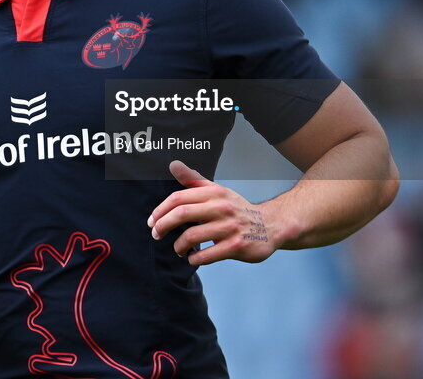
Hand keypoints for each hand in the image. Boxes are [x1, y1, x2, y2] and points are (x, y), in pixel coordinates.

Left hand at [147, 161, 275, 265]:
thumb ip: (194, 180)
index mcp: (214, 193)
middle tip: (156, 235)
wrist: (270, 225)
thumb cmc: (237, 209)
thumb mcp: (217, 191)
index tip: (152, 222)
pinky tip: (193, 258)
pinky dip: (194, 258)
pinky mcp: (236, 246)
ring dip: (179, 246)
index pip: (179, 198)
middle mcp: (221, 207)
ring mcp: (229, 227)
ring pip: (192, 236)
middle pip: (182, 214)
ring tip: (178, 249)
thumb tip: (173, 164)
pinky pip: (207, 255)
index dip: (161, 210)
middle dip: (163, 226)